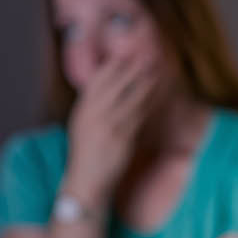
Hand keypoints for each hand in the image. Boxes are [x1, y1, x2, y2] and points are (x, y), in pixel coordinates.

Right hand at [64, 55, 158, 205]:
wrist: (86, 182)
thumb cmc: (86, 155)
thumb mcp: (82, 127)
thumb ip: (92, 109)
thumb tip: (107, 90)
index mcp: (82, 110)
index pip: (97, 80)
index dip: (112, 65)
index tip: (125, 55)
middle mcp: (93, 114)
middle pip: (115, 83)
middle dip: (131, 67)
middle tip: (145, 55)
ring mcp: (109, 125)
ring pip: (131, 96)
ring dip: (145, 81)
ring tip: (155, 69)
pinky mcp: (123, 137)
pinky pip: (140, 114)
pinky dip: (148, 101)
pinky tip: (156, 94)